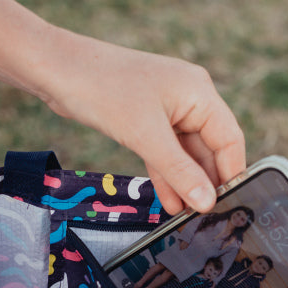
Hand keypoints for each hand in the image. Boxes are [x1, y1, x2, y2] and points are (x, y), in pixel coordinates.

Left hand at [38, 30, 245, 213]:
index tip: (229, 206)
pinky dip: (166, 173)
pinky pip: (165, 151)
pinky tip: (170, 201)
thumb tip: (207, 202)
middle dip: (206, 182)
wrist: (56, 69)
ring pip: (185, 153)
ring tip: (186, 217)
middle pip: (209, 148)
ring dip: (185, 183)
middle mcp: (189, 98)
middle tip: (206, 218)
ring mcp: (167, 108)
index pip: (229, 139)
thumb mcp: (146, 136)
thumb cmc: (103, 90)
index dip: (231, 174)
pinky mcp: (146, 118)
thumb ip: (179, 171)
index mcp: (199, 92)